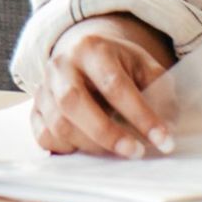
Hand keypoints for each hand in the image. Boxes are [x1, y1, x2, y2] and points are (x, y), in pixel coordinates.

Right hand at [34, 14, 175, 157]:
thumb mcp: (144, 67)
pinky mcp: (34, 109)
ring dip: (92, 145)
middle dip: (108, 134)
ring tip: (119, 152)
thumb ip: (160, 93)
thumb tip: (167, 129)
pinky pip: (44, 136)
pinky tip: (90, 148)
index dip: (141, 115)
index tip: (163, 139)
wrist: (85, 55)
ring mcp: (43, 88)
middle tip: (136, 153)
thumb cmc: (120, 65)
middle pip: (74, 102)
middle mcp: (61, 66)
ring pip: (59, 124)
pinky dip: (68, 148)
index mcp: (92, 48)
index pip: (115, 84)